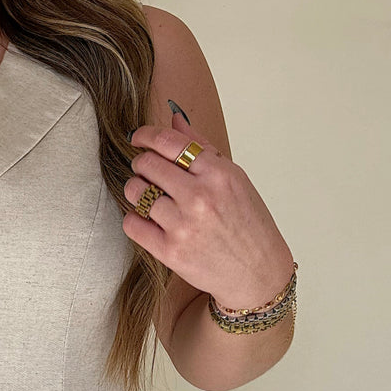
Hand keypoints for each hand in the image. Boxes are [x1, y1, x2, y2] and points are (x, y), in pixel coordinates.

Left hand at [122, 107, 293, 307]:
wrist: (258, 273)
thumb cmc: (248, 223)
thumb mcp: (234, 178)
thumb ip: (202, 147)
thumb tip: (174, 118)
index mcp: (218, 174)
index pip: (168, 142)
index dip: (145, 135)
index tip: (138, 138)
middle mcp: (200, 197)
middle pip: (146, 164)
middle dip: (141, 164)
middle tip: (147, 171)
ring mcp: (183, 225)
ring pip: (136, 192)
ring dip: (136, 190)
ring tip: (149, 196)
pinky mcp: (170, 251)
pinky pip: (132, 223)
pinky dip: (135, 218)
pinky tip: (148, 219)